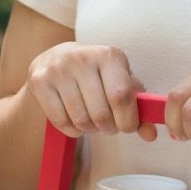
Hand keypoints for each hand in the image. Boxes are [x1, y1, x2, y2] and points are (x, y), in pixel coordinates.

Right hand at [26, 43, 156, 141]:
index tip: (127, 127)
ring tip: (92, 121)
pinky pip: (60, 121)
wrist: (56, 58)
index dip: (127, 120)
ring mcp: (58, 68)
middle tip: (108, 125)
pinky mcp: (39, 81)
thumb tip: (151, 135)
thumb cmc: (97, 75)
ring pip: (80, 120)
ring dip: (90, 129)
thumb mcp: (120, 83)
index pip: (122, 96)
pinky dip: (72, 130)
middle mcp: (82, 57)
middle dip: (109, 128)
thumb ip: (139, 109)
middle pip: (101, 113)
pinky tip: (75, 120)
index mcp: (109, 55)